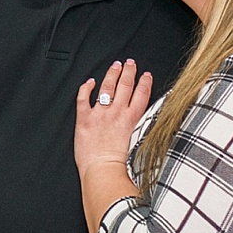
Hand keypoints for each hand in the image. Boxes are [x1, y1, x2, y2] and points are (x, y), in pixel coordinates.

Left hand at [75, 58, 152, 176]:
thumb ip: (142, 131)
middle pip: (125, 85)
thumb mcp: (139, 144)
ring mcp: (100, 113)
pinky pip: (84, 98)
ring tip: (116, 65)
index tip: (146, 75)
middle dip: (129, 72)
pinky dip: (86, 87)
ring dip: (112, 74)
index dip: (144, 82)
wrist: (103, 170)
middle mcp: (117, 113)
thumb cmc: (121, 164)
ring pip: (107, 87)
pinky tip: (89, 81)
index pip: (141, 95)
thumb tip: (149, 126)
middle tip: (130, 63)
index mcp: (132, 120)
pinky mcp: (84, 118)